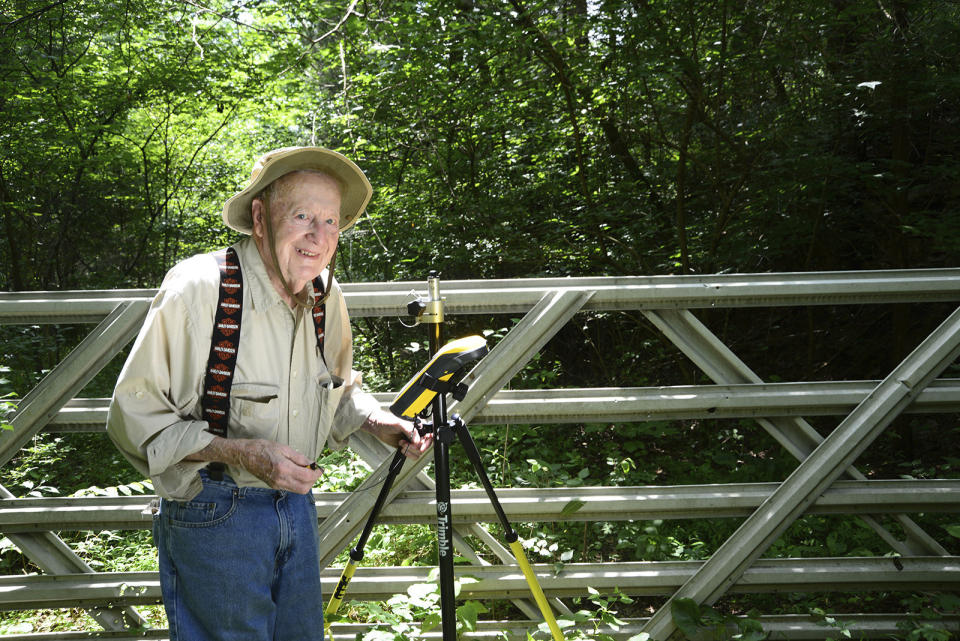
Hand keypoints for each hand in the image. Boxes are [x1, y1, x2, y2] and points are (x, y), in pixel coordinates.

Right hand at [185, 436, 321, 493]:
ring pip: (298, 490)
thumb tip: (312, 464)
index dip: (317, 473)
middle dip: (313, 480)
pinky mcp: (274, 486)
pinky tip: (298, 472)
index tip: (320, 468)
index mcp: (284, 468)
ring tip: (306, 470)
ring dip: (306, 482)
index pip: (307, 477)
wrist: (245, 455)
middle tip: (314, 470)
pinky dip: (298, 483)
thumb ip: (299, 458)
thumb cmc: (263, 448)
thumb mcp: (284, 448)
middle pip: (304, 488)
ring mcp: (276, 485)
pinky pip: (291, 488)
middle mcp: (280, 480)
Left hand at [361, 410, 432, 458]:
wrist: (378, 427)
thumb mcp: (400, 423)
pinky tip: (402, 448)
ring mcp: (412, 441)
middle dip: (415, 447)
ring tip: (402, 444)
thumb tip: (417, 441)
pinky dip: (408, 454)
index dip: (427, 442)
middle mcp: (416, 434)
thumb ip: (410, 431)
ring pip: (419, 452)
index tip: (420, 445)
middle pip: (424, 446)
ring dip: (410, 450)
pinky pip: (413, 455)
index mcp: (418, 426)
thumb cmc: (388, 421)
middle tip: (407, 445)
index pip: (429, 436)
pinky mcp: (407, 447)